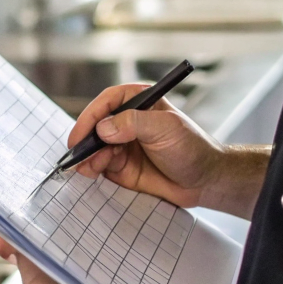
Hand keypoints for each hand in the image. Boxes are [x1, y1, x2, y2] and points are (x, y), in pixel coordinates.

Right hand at [68, 84, 268, 218]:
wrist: (204, 181)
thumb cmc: (192, 148)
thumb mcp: (165, 129)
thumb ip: (133, 124)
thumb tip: (103, 128)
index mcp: (139, 102)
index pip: (108, 101)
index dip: (92, 115)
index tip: (82, 132)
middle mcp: (127, 121)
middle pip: (96, 124)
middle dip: (85, 138)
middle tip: (78, 152)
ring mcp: (122, 144)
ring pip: (94, 146)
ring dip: (88, 155)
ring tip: (90, 166)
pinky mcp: (120, 166)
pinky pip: (99, 164)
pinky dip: (92, 167)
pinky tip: (92, 171)